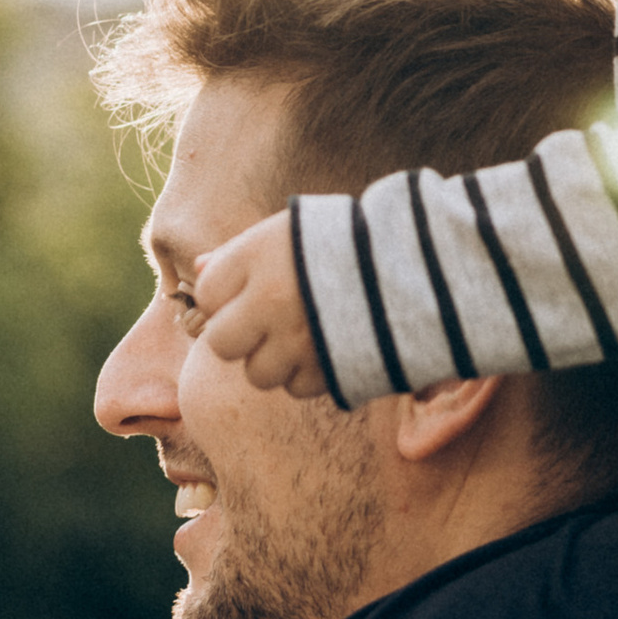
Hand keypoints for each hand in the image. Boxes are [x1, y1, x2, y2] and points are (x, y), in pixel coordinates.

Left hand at [191, 211, 330, 399]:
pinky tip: (323, 348)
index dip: (223, 296)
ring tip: (299, 335)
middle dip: (237, 337)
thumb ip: (240, 252)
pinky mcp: (328, 369)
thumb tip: (200, 270)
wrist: (417, 263)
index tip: (245, 290)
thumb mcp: (287, 230)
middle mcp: (270, 300)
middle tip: (263, 323)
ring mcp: (298, 339)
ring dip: (272, 360)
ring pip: (257, 373)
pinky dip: (305, 374)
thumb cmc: (344, 241)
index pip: (209, 293)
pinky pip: (296, 388)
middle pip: (221, 343)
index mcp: (258, 257)